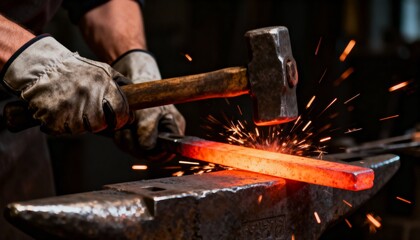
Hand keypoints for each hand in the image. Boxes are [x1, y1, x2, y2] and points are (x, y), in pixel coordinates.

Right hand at [0, 35, 129, 133]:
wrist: (42, 67)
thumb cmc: (76, 70)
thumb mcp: (102, 69)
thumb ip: (119, 82)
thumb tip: (137, 94)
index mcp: (102, 84)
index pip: (121, 110)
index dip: (122, 119)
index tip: (119, 121)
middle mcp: (87, 96)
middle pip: (101, 124)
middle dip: (99, 124)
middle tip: (93, 116)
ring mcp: (69, 107)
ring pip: (82, 129)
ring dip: (80, 124)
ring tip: (74, 110)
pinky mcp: (53, 117)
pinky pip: (63, 130)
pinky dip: (62, 125)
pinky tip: (61, 111)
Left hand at [112, 50, 185, 159]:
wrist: (135, 79)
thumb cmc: (148, 92)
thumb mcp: (149, 110)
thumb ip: (148, 129)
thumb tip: (147, 147)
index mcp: (174, 130)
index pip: (169, 152)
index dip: (157, 153)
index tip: (145, 146)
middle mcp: (162, 135)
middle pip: (150, 154)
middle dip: (136, 146)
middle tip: (126, 134)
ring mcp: (147, 135)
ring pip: (136, 150)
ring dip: (126, 142)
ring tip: (121, 129)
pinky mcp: (133, 133)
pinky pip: (127, 144)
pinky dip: (120, 138)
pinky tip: (117, 129)